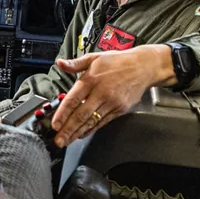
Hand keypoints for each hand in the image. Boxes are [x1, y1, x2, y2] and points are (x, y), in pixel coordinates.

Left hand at [50, 45, 174, 146]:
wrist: (144, 67)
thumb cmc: (118, 61)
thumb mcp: (94, 57)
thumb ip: (75, 63)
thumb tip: (60, 63)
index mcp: (92, 79)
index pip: (74, 99)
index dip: (63, 114)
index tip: (55, 124)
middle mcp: (101, 92)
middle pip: (81, 115)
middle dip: (68, 130)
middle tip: (58, 140)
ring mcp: (112, 103)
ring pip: (92, 121)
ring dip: (78, 133)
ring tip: (67, 141)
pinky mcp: (120, 109)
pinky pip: (103, 122)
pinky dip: (91, 130)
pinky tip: (82, 135)